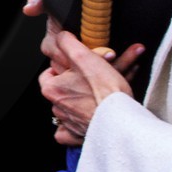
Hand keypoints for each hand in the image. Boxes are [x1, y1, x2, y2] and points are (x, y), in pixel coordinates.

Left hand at [26, 0, 142, 145]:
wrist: (122, 121)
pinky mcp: (79, 136)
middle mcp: (57, 107)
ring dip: (82, 101)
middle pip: (61, 90)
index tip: (78, 66)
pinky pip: (72, 131)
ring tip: (99, 94)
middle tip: (93, 78)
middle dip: (75, 83)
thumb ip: (68, 44)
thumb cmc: (105, 91)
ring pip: (70, 107)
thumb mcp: (85, 57)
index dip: (64, 67)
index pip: (49, 73)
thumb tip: (60, 36)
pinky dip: (78, 125)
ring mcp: (68, 123)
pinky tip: (87, 117)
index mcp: (52, 88)